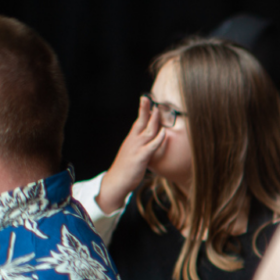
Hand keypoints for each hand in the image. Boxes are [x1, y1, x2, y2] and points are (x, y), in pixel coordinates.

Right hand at [98, 96, 166, 214]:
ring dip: (154, 120)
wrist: (116, 182)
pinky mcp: (140, 158)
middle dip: (145, 109)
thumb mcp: (133, 153)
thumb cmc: (126, 168)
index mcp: (132, 139)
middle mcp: (133, 141)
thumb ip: (141, 145)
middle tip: (148, 97)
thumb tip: (149, 140)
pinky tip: (163, 133)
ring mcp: (136, 148)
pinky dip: (158, 139)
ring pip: (147, 131)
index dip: (143, 110)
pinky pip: (151, 147)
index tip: (146, 99)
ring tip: (159, 110)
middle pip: (141, 121)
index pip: (138, 121)